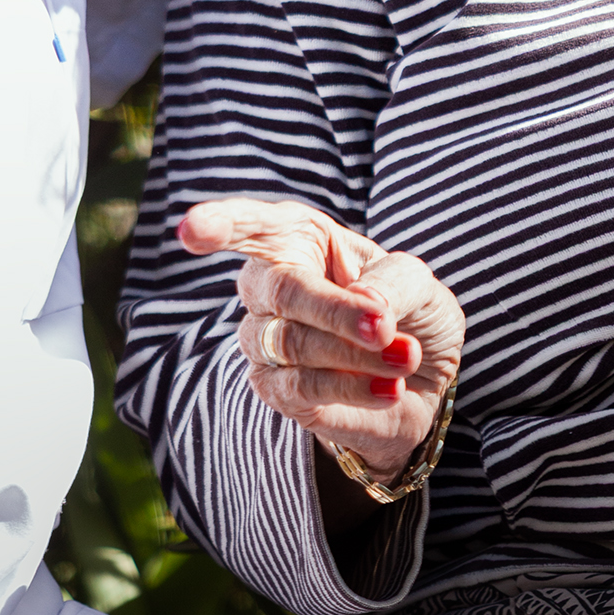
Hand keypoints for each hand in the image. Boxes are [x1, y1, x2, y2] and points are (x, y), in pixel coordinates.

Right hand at [178, 197, 463, 480]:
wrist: (421, 379)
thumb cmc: (408, 309)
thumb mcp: (415, 282)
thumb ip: (391, 285)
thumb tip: (365, 307)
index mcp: (296, 238)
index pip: (250, 225)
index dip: (220, 225)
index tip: (192, 231)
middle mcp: (269, 283)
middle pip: (280, 291)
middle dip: (334, 311)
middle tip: (385, 327)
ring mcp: (263, 339)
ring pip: (293, 344)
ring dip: (357, 355)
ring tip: (406, 357)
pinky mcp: (274, 390)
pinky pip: (302, 389)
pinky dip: (352, 388)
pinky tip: (390, 387)